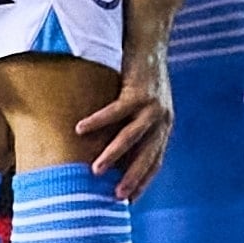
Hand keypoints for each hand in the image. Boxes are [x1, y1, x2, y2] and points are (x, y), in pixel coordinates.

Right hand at [80, 54, 175, 196]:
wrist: (149, 41)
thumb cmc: (139, 75)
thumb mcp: (142, 105)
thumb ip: (132, 126)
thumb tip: (109, 152)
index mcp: (164, 125)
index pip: (156, 160)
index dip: (143, 181)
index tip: (129, 201)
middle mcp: (162, 117)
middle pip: (147, 154)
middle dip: (132, 177)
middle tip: (115, 197)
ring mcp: (152, 104)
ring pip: (132, 136)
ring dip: (113, 155)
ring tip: (95, 170)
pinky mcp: (138, 89)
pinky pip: (115, 110)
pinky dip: (97, 121)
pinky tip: (80, 130)